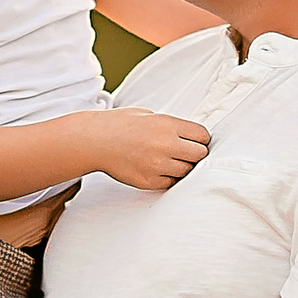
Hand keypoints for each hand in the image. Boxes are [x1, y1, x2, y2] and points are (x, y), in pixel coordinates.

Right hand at [89, 107, 210, 191]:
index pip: (203, 136)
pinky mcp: (149, 181)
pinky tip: (156, 168)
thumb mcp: (149, 115)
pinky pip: (171, 182)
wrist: (94, 141)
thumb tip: (192, 137)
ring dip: (182, 167)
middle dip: (194, 154)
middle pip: (200, 155)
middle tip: (183, 152)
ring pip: (187, 171)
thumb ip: (171, 126)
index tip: (194, 141)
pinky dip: (167, 177)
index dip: (200, 139)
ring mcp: (157, 165)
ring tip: (167, 160)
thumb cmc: (120, 125)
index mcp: (167, 125)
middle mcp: (165, 145)